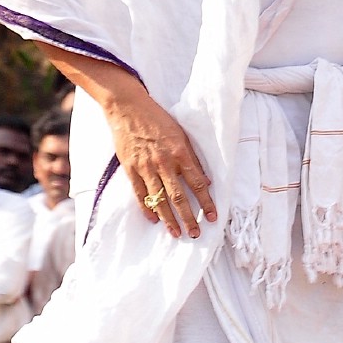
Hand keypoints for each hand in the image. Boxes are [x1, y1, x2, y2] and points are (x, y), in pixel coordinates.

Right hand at [105, 84, 216, 239]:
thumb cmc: (158, 119)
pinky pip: (140, 194)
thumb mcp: (182, 134)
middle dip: (189, 218)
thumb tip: (206, 181)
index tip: (213, 217)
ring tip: (177, 233)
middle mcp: (164, 163)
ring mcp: (145, 167)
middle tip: (196, 234)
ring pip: (159, 200)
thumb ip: (193, 158)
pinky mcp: (130, 169)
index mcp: (180, 153)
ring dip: (169, 219)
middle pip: (179, 197)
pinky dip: (147, 208)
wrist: (128, 108)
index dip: (206, 202)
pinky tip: (154, 220)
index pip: (197, 184)